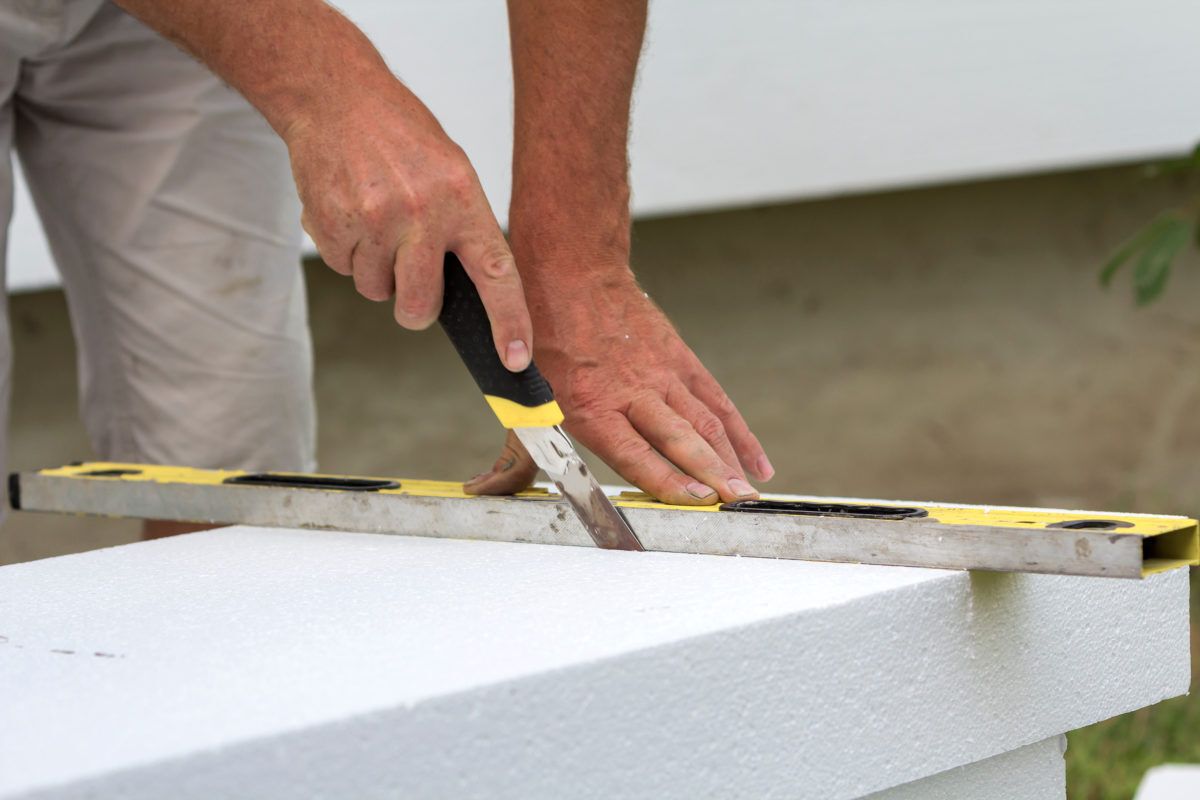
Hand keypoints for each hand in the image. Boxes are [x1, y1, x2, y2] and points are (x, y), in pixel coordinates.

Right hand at [282, 83, 532, 369]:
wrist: (336, 96)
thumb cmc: (401, 136)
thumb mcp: (451, 171)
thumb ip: (462, 229)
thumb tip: (471, 296)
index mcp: (463, 199)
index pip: (496, 274)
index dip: (509, 322)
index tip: (516, 360)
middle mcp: (422, 212)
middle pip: (420, 306)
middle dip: (414, 307)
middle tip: (409, 278)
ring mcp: (374, 220)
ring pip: (376, 290)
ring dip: (375, 269)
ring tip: (375, 220)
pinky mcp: (332, 223)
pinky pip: (344, 269)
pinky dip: (346, 251)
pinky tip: (350, 211)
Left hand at [466, 265, 772, 504]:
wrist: (570, 269)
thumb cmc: (541, 336)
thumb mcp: (518, 397)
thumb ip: (514, 453)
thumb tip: (484, 491)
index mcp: (591, 405)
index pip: (636, 453)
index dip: (669, 480)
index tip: (697, 501)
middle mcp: (631, 391)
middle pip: (680, 438)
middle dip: (712, 475)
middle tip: (736, 505)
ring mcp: (660, 374)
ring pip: (705, 421)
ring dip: (731, 458)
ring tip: (748, 492)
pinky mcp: (679, 359)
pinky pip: (716, 400)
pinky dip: (740, 432)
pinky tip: (756, 461)